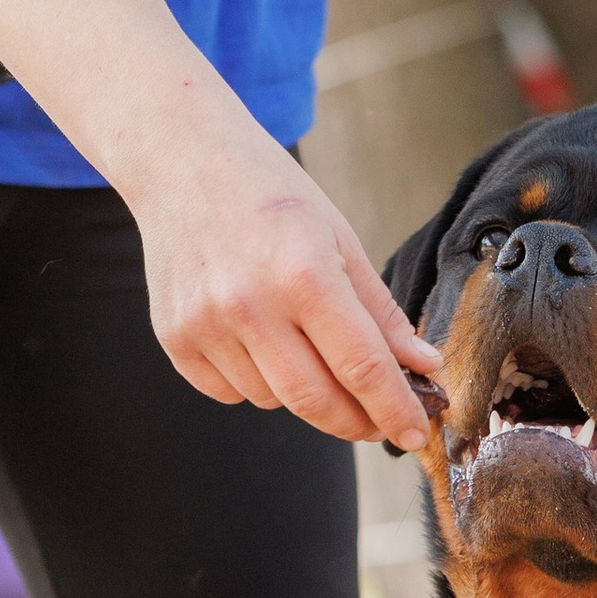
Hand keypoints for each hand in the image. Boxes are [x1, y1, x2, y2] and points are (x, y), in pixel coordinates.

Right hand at [132, 123, 441, 450]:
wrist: (183, 163)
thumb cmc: (269, 194)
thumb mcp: (340, 239)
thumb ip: (380, 312)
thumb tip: (422, 367)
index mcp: (304, 274)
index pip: (362, 367)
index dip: (395, 410)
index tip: (415, 434)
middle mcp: (250, 305)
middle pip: (316, 401)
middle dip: (357, 422)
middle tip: (379, 422)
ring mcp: (206, 325)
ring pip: (273, 401)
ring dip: (303, 393)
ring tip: (304, 345)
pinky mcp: (174, 339)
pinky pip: (229, 393)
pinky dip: (255, 383)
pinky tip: (259, 341)